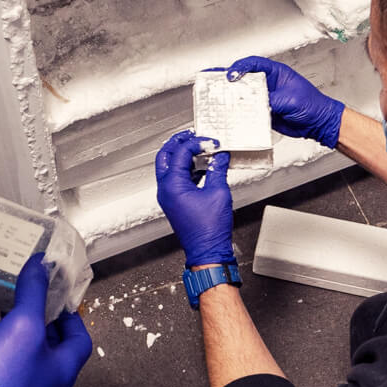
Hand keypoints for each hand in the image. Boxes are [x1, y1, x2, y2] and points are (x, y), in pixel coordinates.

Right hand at [0, 255, 92, 386]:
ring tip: (5, 307)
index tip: (57, 296)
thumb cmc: (5, 373)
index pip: (80, 338)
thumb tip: (41, 263)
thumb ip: (34, 293)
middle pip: (52, 346)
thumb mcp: (23, 324)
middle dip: (41, 319)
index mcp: (63, 369)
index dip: (71, 315)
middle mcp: (48, 383)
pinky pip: (3, 364)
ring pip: (26, 353)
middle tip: (30, 297)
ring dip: (17, 330)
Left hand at [155, 130, 235, 266]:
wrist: (208, 251)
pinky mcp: (175, 203)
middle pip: (165, 156)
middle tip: (194, 135)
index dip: (196, 142)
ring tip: (201, 149)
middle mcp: (165, 189)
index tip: (211, 142)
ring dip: (184, 156)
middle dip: (179, 143)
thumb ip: (218, 170)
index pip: (180, 152)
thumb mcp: (218, 192)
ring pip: (169, 167)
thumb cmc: (210, 229)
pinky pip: (177, 179)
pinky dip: (188, 169)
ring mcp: (169, 197)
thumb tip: (220, 157)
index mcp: (172, 185)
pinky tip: (203, 168)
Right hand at [226, 56, 343, 147]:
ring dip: (232, 97)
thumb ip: (271, 100)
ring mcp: (265, 98)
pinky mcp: (264, 111)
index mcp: (276, 73)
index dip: (240, 67)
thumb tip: (255, 102)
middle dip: (229, 80)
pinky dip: (240, 112)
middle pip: (245, 78)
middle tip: (214, 82)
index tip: (231, 75)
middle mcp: (269, 84)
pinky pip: (249, 110)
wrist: (318, 124)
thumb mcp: (290, 100)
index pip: (254, 64)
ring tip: (217, 98)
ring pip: (244, 95)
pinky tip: (231, 113)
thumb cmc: (312, 105)